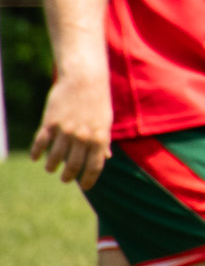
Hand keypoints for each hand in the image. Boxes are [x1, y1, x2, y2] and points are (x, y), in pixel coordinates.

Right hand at [31, 70, 113, 189]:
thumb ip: (104, 140)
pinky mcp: (50, 123)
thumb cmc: (98, 100)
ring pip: (55, 157)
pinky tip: (36, 157)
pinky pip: (41, 143)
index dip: (89, 179)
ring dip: (52, 166)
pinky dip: (37, 153)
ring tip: (51, 168)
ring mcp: (66, 131)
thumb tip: (106, 157)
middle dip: (69, 176)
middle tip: (65, 179)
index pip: (95, 166)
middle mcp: (83, 137)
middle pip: (74, 165)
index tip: (86, 187)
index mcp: (100, 137)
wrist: (84, 79)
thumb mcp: (106, 121)